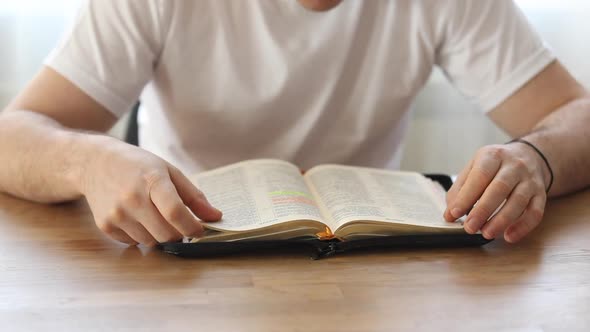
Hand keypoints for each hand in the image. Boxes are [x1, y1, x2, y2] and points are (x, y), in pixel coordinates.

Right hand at [80, 136, 221, 245]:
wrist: (94, 163)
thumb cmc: (137, 165)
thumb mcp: (168, 171)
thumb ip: (193, 196)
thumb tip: (214, 216)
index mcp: (152, 180)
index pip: (175, 212)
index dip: (192, 226)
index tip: (200, 230)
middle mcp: (132, 199)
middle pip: (166, 234)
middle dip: (179, 234)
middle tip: (180, 224)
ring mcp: (116, 214)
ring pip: (151, 242)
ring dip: (160, 235)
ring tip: (155, 215)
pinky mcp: (105, 225)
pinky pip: (133, 242)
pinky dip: (142, 235)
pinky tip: (138, 217)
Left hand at [444, 143, 548, 242]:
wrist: (530, 156)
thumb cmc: (494, 166)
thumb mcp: (474, 167)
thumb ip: (460, 189)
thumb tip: (450, 214)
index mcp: (493, 156)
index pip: (480, 176)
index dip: (466, 196)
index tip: (454, 213)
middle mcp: (514, 166)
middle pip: (500, 188)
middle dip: (483, 210)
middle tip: (469, 228)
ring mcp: (530, 180)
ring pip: (519, 200)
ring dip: (502, 220)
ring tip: (486, 234)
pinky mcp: (540, 194)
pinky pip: (536, 212)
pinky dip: (523, 226)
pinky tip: (509, 237)